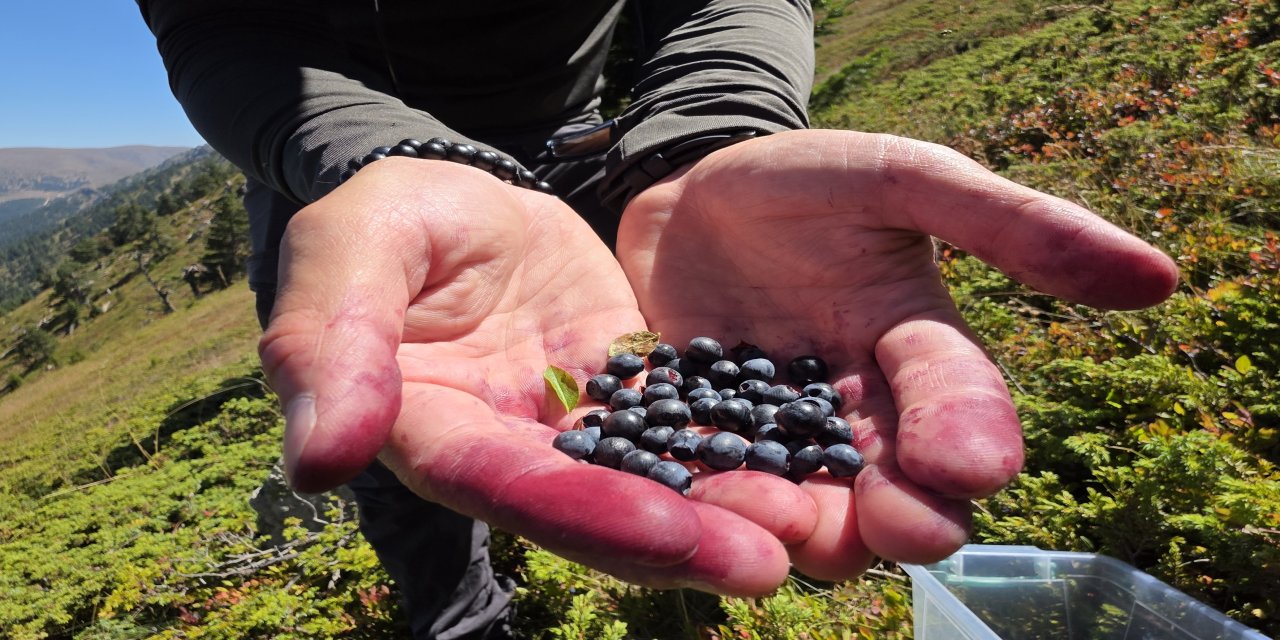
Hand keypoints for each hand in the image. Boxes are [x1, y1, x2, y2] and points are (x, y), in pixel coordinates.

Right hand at [257, 158, 809, 594]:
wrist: (462, 198)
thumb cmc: (392, 218)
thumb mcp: (352, 249)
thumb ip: (330, 341)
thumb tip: (318, 460)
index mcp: (435, 431)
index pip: (504, 485)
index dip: (583, 514)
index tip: (669, 534)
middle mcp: (511, 450)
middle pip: (595, 508)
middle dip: (680, 538)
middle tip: (771, 562)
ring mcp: (575, 426)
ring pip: (651, 478)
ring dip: (726, 508)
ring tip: (815, 530)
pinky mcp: (627, 390)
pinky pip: (683, 421)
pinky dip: (738, 445)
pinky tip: (806, 461)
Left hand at [616, 129, 1178, 578]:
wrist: (688, 194)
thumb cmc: (806, 181)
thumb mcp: (902, 180)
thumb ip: (1007, 224)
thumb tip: (1158, 279)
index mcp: (919, 353)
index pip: (962, 407)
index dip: (970, 437)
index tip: (970, 466)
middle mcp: (860, 416)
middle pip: (898, 490)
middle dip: (905, 517)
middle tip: (896, 526)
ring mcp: (779, 440)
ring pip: (811, 510)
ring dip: (808, 527)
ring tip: (784, 516)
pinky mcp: (704, 447)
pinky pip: (715, 489)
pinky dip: (712, 502)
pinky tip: (698, 502)